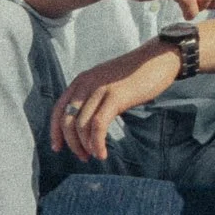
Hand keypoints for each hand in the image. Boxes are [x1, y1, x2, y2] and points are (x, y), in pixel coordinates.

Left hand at [50, 40, 184, 161]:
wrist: (158, 58)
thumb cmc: (136, 74)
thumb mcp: (107, 83)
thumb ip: (95, 98)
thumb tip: (89, 125)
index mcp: (82, 80)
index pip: (58, 109)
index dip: (55, 131)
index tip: (57, 148)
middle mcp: (86, 83)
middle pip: (66, 120)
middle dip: (71, 143)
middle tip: (83, 157)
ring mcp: (100, 89)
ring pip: (80, 125)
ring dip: (85, 146)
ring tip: (95, 155)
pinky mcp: (115, 96)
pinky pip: (98, 126)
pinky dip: (97, 143)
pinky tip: (102, 153)